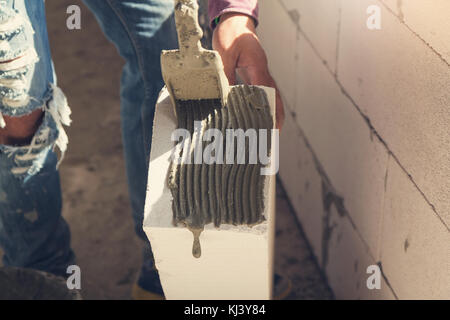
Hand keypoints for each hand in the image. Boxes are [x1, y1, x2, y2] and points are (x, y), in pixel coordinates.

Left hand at [212, 13, 284, 128]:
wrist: (234, 22)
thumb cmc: (230, 34)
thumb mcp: (224, 54)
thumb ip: (226, 74)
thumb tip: (225, 97)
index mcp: (258, 65)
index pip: (267, 92)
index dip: (270, 110)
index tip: (272, 125)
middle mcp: (263, 69)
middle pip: (274, 96)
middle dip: (276, 114)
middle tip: (275, 132)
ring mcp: (261, 71)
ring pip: (271, 94)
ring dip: (272, 110)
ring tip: (271, 128)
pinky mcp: (255, 72)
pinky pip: (262, 90)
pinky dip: (263, 103)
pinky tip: (258, 113)